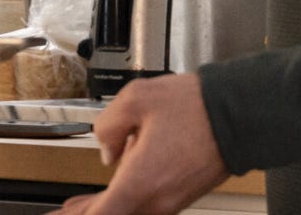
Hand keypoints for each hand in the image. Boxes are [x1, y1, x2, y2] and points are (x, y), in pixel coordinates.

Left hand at [57, 73, 229, 214]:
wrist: (239, 115)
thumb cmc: (196, 107)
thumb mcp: (137, 98)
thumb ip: (108, 126)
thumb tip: (107, 152)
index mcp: (140, 182)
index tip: (61, 214)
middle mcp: (155, 201)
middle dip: (86, 213)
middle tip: (65, 211)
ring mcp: (171, 202)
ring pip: (128, 212)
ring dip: (104, 208)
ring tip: (77, 206)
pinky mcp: (181, 195)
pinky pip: (144, 205)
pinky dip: (124, 202)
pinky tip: (114, 191)